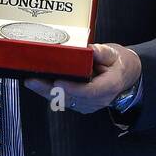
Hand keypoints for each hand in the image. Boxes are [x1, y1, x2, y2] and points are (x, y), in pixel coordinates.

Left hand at [25, 43, 140, 114]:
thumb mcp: (113, 53)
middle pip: (72, 98)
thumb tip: (89, 49)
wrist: (124, 75)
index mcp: (109, 85)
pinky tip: (38, 85)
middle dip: (50, 90)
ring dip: (46, 92)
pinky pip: (64, 101)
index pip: (89, 91)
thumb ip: (101, 52)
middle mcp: (99, 99)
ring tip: (31, 81)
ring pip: (65, 101)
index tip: (58, 81)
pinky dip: (51, 94)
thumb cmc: (118, 63)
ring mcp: (90, 105)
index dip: (72, 88)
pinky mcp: (81, 105)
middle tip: (33, 80)